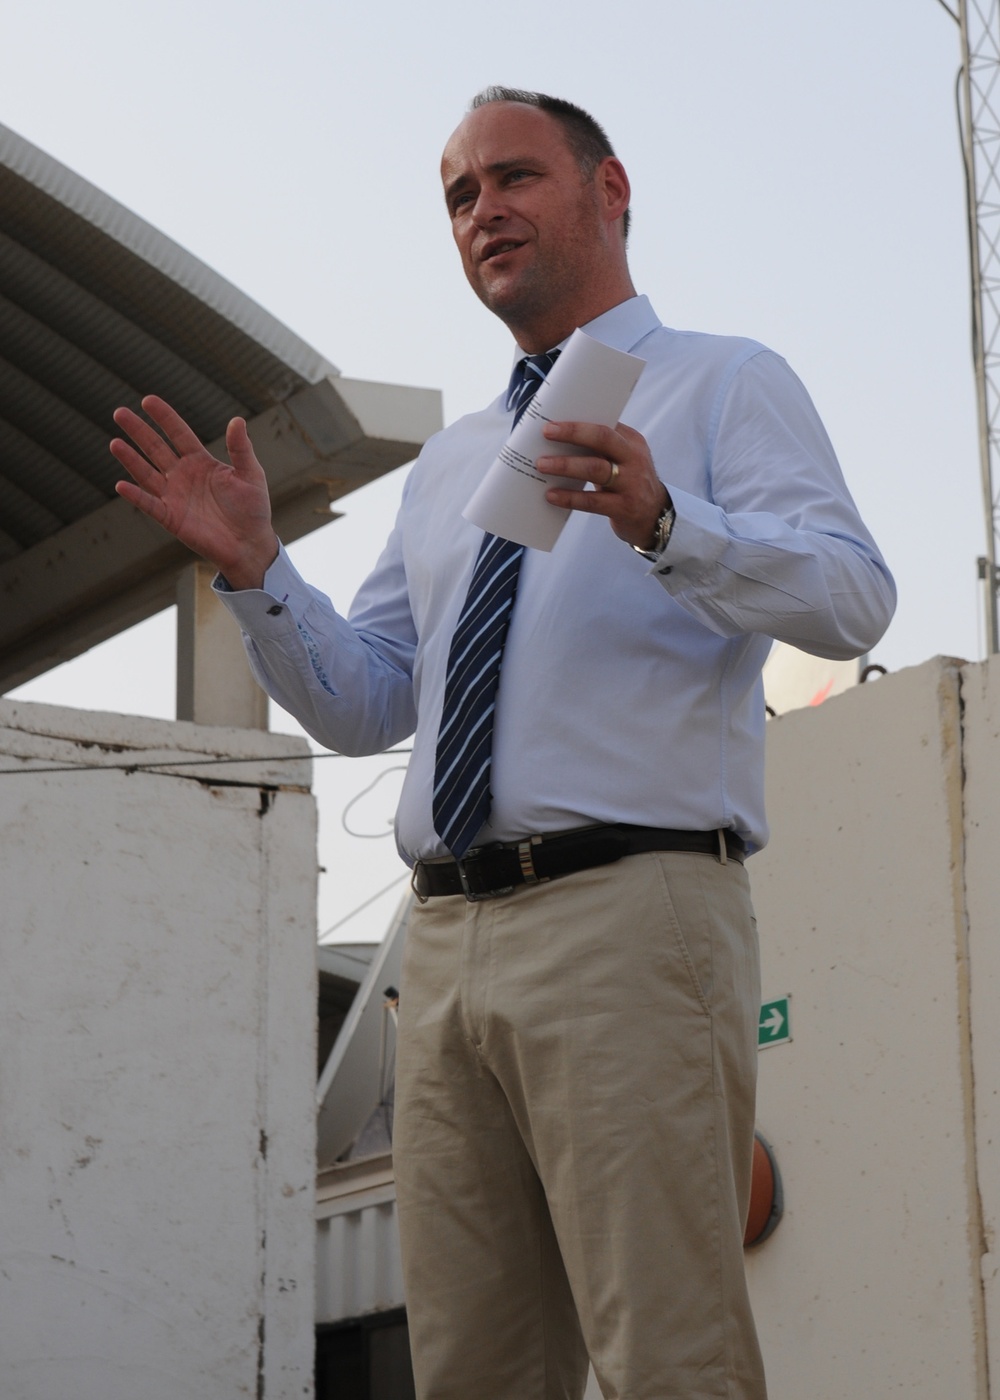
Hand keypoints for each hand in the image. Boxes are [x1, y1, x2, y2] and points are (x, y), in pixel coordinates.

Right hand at [110, 396, 278, 589]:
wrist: (250, 544)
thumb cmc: (252, 509)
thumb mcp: (251, 474)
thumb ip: (241, 449)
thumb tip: (237, 420)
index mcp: (200, 462)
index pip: (178, 434)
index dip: (164, 417)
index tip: (148, 400)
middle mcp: (183, 475)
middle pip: (156, 448)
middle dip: (138, 431)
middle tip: (119, 412)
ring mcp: (174, 496)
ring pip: (147, 473)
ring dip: (131, 459)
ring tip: (115, 443)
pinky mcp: (171, 518)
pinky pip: (150, 505)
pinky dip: (136, 496)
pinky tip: (121, 485)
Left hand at [536, 420, 670, 549]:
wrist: (655, 517)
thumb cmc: (628, 483)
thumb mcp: (622, 461)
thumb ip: (601, 449)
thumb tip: (559, 440)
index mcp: (631, 441)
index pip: (605, 423)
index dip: (578, 419)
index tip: (554, 417)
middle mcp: (634, 458)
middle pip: (603, 438)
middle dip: (573, 433)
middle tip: (547, 432)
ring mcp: (631, 483)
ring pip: (595, 469)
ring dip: (565, 465)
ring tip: (542, 464)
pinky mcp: (624, 507)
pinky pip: (592, 501)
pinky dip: (569, 497)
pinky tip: (551, 495)